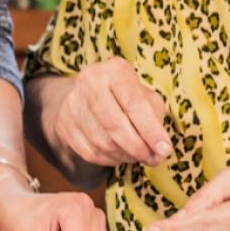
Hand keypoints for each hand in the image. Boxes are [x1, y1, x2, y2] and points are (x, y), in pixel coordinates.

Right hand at [53, 56, 172, 167]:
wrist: (88, 96)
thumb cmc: (125, 96)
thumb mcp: (145, 96)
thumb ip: (155, 118)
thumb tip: (159, 150)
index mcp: (114, 70)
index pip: (134, 103)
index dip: (151, 130)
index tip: (166, 149)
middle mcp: (89, 82)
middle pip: (115, 125)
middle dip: (138, 148)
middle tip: (154, 159)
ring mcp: (73, 104)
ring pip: (103, 143)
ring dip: (126, 156)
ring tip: (138, 155)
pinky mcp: (64, 125)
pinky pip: (91, 153)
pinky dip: (110, 160)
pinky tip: (119, 155)